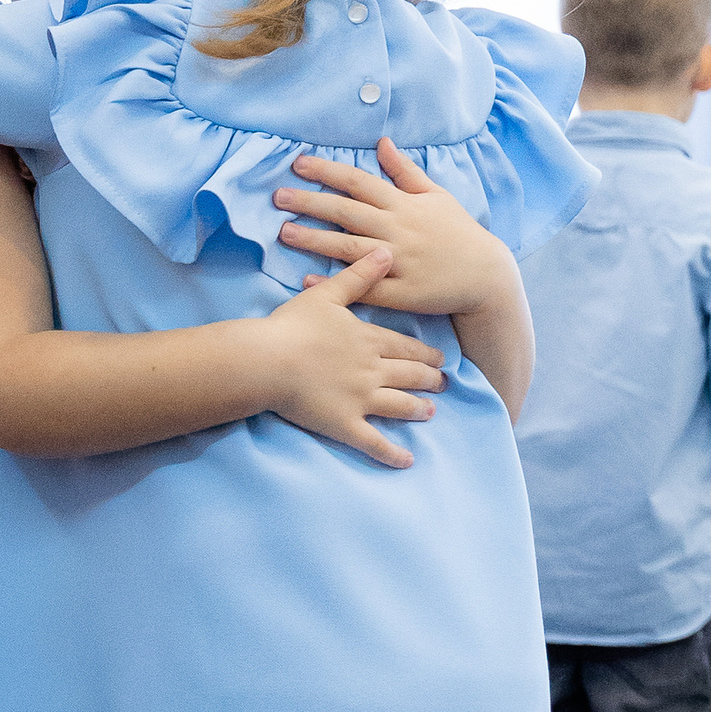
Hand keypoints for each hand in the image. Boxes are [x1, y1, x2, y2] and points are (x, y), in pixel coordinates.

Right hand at [255, 251, 445, 466]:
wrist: (267, 360)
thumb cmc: (292, 326)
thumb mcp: (327, 295)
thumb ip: (359, 276)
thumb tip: (385, 250)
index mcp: (368, 340)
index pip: (404, 347)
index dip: (424, 353)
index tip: (440, 358)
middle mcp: (372, 370)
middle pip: (409, 375)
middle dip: (429, 380)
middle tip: (443, 384)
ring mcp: (361, 399)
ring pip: (399, 405)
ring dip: (417, 410)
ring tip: (430, 413)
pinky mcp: (345, 424)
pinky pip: (374, 442)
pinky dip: (392, 454)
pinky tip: (407, 460)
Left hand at [271, 138, 517, 319]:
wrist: (487, 276)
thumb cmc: (458, 233)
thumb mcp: (436, 195)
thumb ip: (405, 171)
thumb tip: (382, 142)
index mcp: (403, 205)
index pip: (359, 182)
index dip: (328, 172)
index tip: (298, 164)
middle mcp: (398, 230)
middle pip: (347, 212)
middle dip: (310, 203)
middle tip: (277, 197)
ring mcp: (398, 261)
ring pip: (349, 248)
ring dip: (315, 240)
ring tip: (284, 232)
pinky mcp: (400, 293)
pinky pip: (362, 287)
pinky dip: (334, 283)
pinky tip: (306, 281)